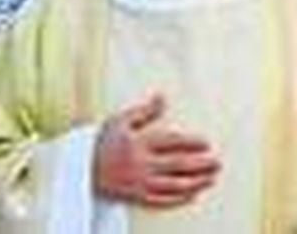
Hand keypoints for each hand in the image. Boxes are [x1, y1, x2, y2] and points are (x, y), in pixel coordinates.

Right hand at [93, 94, 220, 207]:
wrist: (78, 170)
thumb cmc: (101, 143)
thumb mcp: (120, 121)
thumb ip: (144, 111)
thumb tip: (163, 97)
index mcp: (139, 143)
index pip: (172, 143)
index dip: (192, 143)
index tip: (207, 143)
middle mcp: (141, 164)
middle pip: (178, 165)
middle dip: (201, 164)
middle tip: (218, 163)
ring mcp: (139, 182)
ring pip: (174, 185)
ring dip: (196, 182)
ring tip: (211, 178)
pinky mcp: (135, 196)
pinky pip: (161, 200)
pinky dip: (179, 198)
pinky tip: (193, 194)